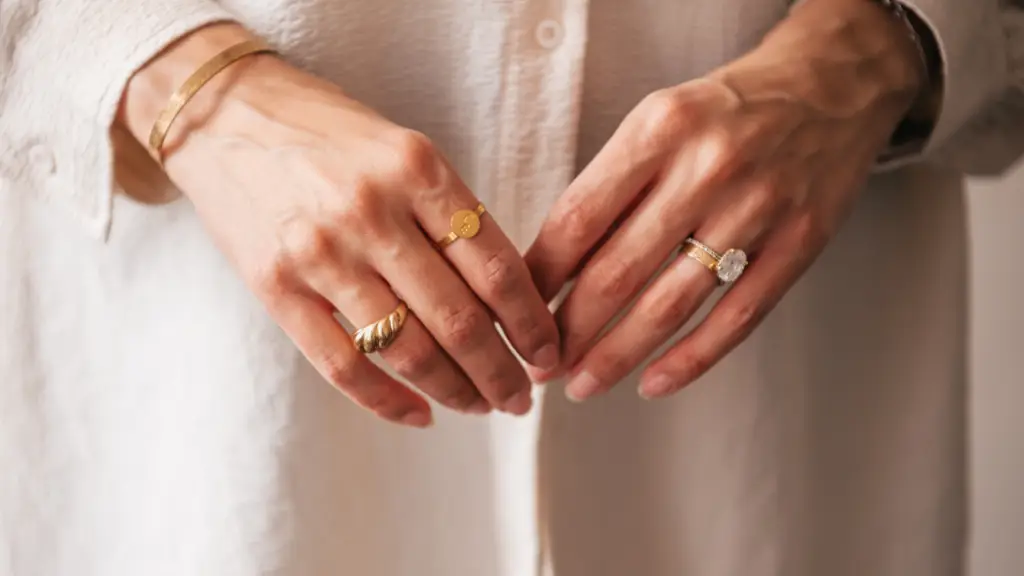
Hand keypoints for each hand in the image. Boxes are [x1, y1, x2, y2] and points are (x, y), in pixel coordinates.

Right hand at [118, 24, 559, 425]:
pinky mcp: (275, 287)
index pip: (496, 266)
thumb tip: (505, 300)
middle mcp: (372, 211)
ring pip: (407, 350)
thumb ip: (448, 216)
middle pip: (458, 319)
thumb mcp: (403, 150)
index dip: (531, 323)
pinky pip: (343, 365)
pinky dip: (389, 401)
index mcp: (417, 169)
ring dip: (456, 391)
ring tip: (481, 405)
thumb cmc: (327, 133)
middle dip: (501, 372)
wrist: (222, 113)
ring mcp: (320, 252)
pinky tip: (421, 414)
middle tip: (522, 396)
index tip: (547, 351)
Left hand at [525, 0, 924, 400]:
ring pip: (671, 304)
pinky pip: (736, 317)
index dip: (540, 277)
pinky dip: (691, 360)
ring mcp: (758, 208)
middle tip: (542, 365)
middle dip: (569, 330)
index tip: (516, 312)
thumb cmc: (725, 111)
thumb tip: (553, 268)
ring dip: (618, 355)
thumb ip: (611, 186)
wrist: (832, 85)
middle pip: (617, 272)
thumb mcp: (658, 121)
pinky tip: (654, 383)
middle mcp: (707, 167)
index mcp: (659, 129)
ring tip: (583, 384)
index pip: (578, 219)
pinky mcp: (800, 242)